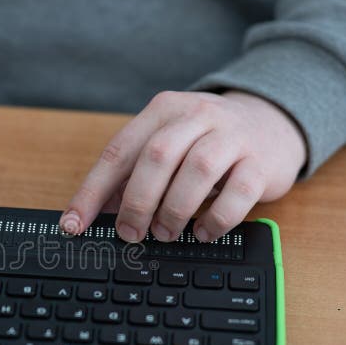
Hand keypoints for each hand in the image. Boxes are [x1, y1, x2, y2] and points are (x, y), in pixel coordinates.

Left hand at [60, 90, 305, 241]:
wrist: (272, 121)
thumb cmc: (206, 141)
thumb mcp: (167, 145)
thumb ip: (132, 173)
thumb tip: (92, 214)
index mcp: (162, 110)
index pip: (118, 151)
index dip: (92, 191)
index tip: (73, 224)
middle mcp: (197, 115)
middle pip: (157, 157)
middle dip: (137, 203)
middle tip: (130, 234)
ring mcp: (233, 135)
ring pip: (198, 171)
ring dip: (174, 211)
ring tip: (165, 232)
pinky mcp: (261, 161)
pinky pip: (238, 193)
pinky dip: (215, 219)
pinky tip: (203, 231)